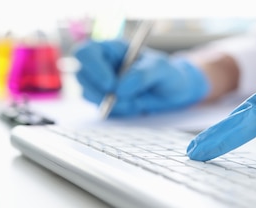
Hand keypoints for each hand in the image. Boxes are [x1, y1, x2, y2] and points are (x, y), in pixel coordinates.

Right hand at [73, 40, 208, 116]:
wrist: (174, 92)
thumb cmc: (167, 73)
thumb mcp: (161, 69)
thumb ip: (142, 75)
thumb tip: (120, 88)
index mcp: (112, 49)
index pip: (87, 52)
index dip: (93, 68)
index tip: (111, 85)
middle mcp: (102, 64)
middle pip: (81, 74)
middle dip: (100, 91)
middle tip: (122, 99)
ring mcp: (100, 83)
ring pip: (88, 93)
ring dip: (110, 103)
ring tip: (135, 103)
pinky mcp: (105, 100)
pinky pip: (99, 107)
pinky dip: (115, 111)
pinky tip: (134, 106)